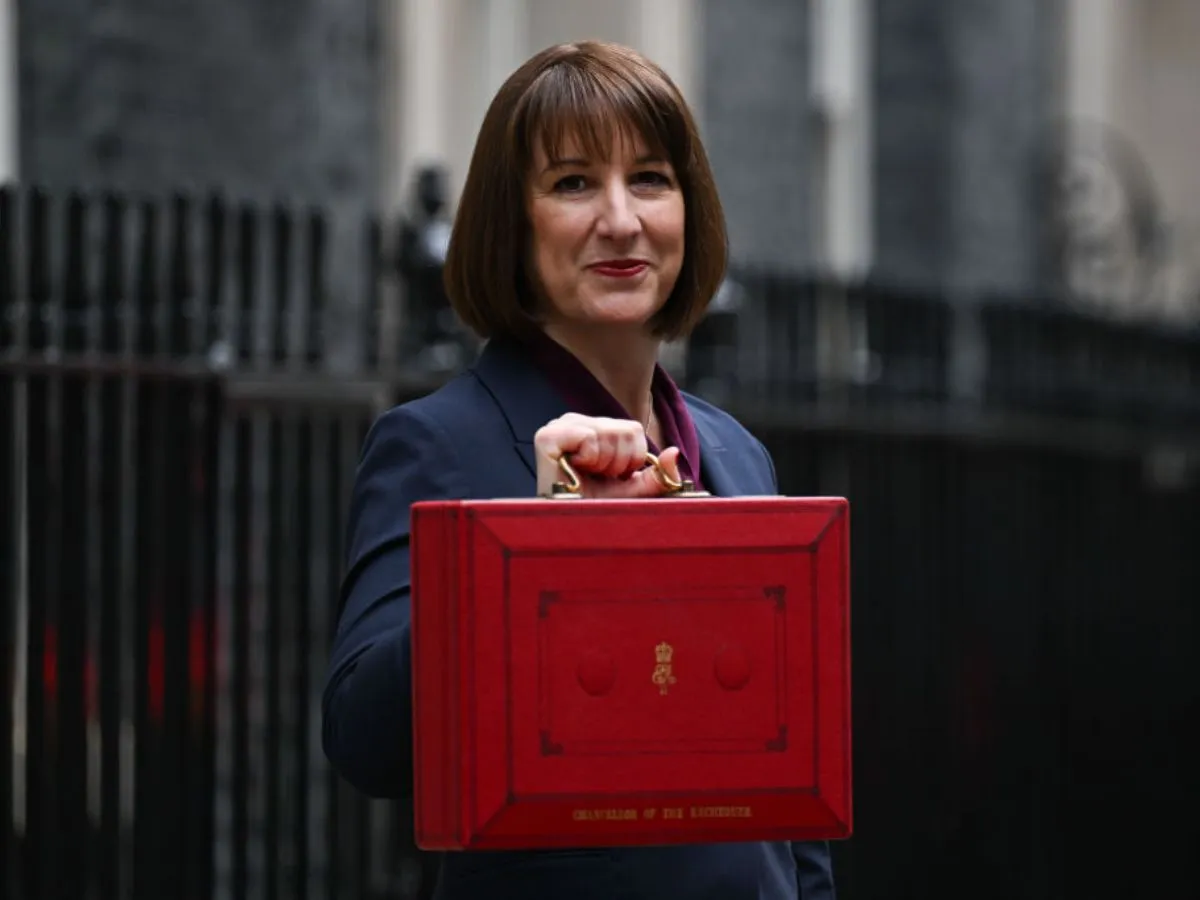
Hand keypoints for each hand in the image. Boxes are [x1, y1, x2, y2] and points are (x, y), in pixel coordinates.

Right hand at [533, 413, 682, 498]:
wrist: (568, 530)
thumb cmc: (595, 508)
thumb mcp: (634, 491)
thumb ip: (657, 475)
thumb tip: (674, 452)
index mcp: (594, 428)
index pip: (633, 429)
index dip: (631, 459)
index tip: (612, 477)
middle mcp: (576, 421)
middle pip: (625, 430)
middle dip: (619, 463)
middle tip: (598, 479)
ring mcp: (560, 426)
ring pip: (609, 432)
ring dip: (604, 464)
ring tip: (585, 476)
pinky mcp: (547, 436)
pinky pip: (588, 437)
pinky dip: (589, 459)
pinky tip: (574, 471)